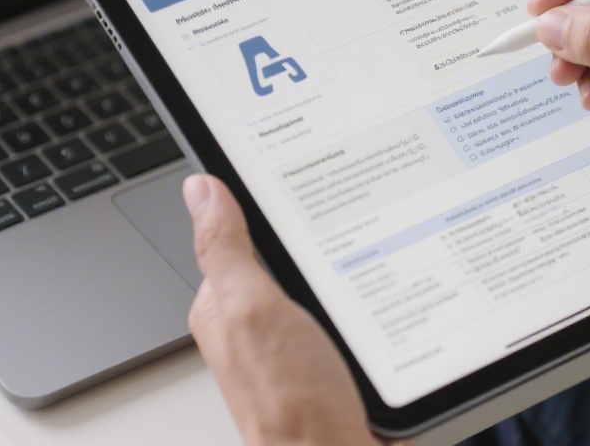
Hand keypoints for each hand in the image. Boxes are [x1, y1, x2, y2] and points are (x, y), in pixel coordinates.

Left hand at [184, 174, 386, 445]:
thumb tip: (200, 188)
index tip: (306, 182)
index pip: (244, 229)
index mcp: (225, 303)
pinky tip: (389, 305)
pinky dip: (377, 305)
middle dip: (326, 242)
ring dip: (359, 275)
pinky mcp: (338, 356)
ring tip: (373, 279)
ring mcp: (300, 339)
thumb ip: (226, 249)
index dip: (274, 205)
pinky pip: (359, 311)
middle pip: (296, 253)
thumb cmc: (289, 407)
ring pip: (333, 279)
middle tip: (349, 242)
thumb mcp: (252, 310)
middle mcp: (260, 320)